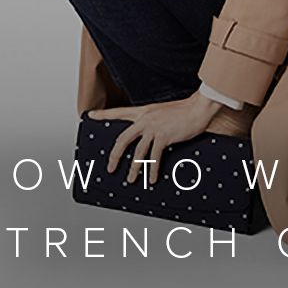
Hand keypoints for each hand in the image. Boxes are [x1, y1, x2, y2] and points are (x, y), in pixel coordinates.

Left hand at [88, 91, 221, 183]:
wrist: (197, 108)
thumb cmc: (184, 110)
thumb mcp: (162, 112)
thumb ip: (152, 120)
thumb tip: (148, 134)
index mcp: (143, 111)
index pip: (118, 111)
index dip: (103, 114)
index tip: (90, 115)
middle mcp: (145, 119)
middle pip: (122, 139)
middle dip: (115, 155)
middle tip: (110, 167)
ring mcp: (153, 128)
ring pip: (137, 152)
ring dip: (134, 168)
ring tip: (130, 179)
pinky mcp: (163, 136)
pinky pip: (154, 157)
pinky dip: (152, 170)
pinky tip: (151, 178)